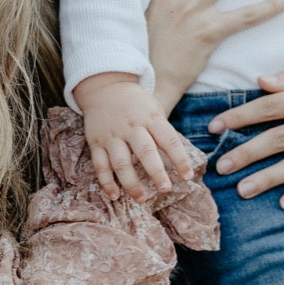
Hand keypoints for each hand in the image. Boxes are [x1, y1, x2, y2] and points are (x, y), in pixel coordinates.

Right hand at [73, 72, 199, 202]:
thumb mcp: (154, 109)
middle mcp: (131, 127)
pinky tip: (114, 195)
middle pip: (144, 151)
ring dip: (131, 183)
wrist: (104, 86)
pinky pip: (100, 164)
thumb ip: (163, 132)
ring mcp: (112, 135)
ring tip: (142, 199)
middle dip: (156, 172)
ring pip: (121, 162)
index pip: (168, 139)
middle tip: (165, 189)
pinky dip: (106, 181)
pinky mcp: (96, 142)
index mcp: (150, 117)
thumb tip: (179, 160)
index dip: (179, 158)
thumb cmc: (136, 104)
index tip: (187, 176)